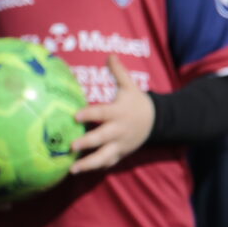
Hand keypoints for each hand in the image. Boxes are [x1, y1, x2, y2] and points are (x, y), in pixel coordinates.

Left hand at [70, 57, 153, 174]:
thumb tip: (110, 54)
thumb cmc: (137, 102)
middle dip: (87, 143)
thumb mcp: (130, 86)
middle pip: (102, 138)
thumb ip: (118, 72)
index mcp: (118, 112)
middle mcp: (119, 130)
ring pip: (104, 156)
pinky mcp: (121, 153)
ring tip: (72, 169)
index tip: (75, 116)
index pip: (102, 113)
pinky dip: (96, 168)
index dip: (89, 114)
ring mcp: (120, 144)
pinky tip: (80, 172)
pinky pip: (108, 163)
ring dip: (88, 164)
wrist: (157, 122)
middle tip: (71, 146)